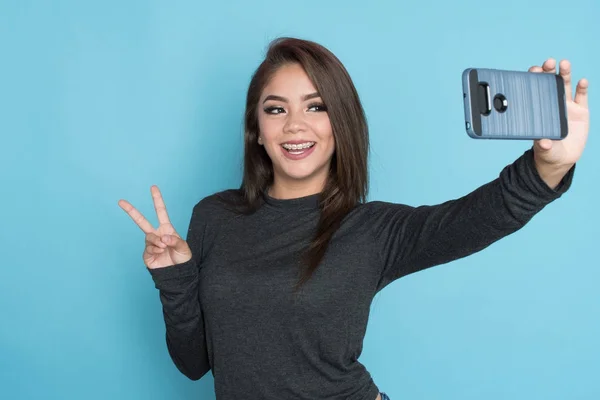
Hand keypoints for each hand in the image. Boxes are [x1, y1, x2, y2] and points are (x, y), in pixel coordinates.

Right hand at [118, 185, 191, 268]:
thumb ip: (175, 241)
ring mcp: (150, 244)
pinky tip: (161, 252)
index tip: (153, 187)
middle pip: (141, 221)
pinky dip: (155, 249)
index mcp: (166, 229)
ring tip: (164, 247)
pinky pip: (148, 247)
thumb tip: (163, 238)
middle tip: (120, 201)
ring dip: (157, 241)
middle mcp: (156, 234)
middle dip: (131, 211)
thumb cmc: (182, 258)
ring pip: (149, 237)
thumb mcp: (184, 247)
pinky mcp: (146, 254)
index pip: (161, 211)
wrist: (177, 273)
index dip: (157, 199)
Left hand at [528, 59, 589, 186]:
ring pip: (565, 86)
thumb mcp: (544, 150)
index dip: (534, 79)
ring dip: (565, 73)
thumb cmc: (548, 152)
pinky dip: (582, 88)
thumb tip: (543, 143)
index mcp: (539, 111)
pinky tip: (582, 81)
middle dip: (549, 71)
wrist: (563, 157)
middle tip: (548, 62)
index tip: (533, 70)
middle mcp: (552, 104)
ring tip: (564, 64)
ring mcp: (567, 106)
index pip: (534, 91)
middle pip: (550, 83)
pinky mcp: (581, 111)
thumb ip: (543, 146)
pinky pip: (582, 97)